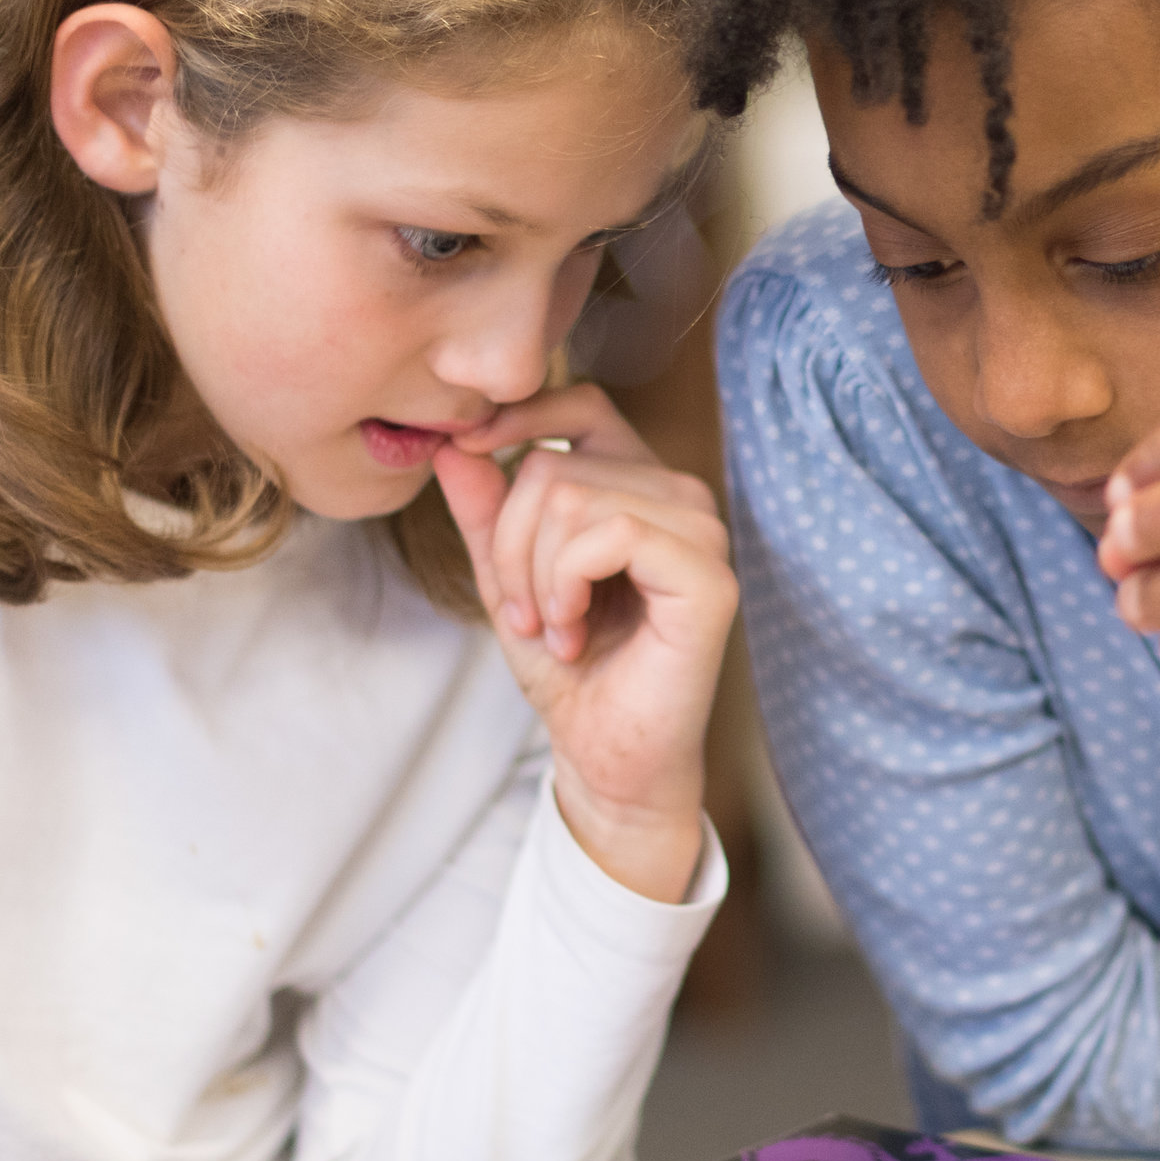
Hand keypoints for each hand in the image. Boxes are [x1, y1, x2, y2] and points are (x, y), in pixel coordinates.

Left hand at [433, 386, 732, 902]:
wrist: (607, 757)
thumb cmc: (570, 673)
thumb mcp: (508, 580)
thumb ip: (485, 513)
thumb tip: (451, 445)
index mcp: (641, 485)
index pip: (580, 403)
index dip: (519, 417)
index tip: (465, 451)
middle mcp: (680, 497)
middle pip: (552, 465)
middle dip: (509, 546)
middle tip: (527, 614)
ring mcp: (701, 532)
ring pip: (572, 496)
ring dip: (535, 575)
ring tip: (554, 627)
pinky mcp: (707, 575)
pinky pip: (611, 532)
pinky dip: (568, 584)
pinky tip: (574, 630)